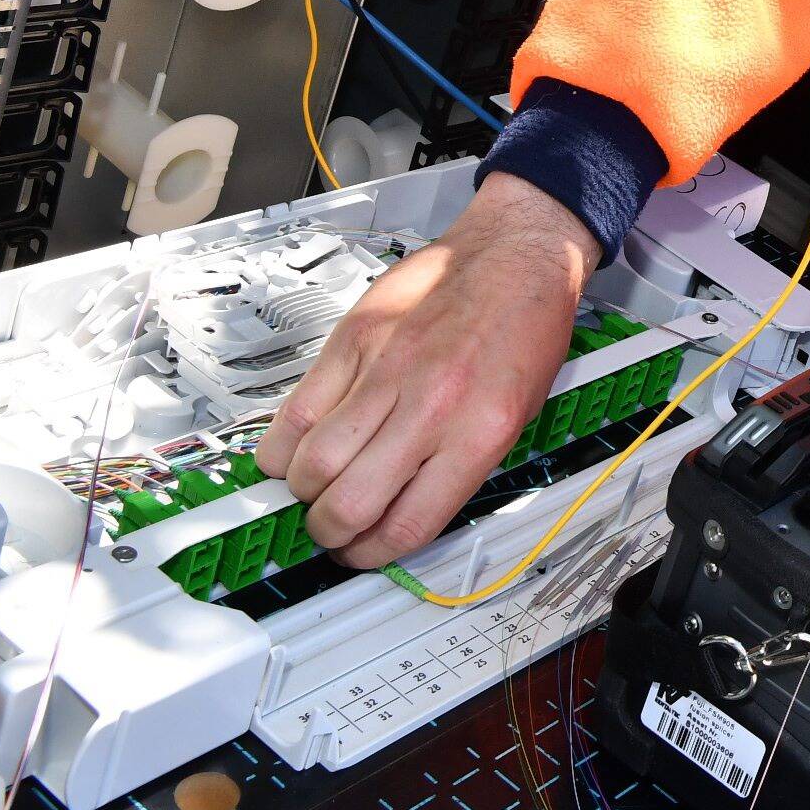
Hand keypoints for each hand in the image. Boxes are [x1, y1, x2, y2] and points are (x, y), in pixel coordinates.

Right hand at [257, 173, 599, 566]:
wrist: (516, 254)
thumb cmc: (525, 329)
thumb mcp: (519, 414)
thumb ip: (458, 467)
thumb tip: (401, 514)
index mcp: (479, 433)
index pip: (406, 525)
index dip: (372, 555)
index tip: (361, 555)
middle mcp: (429, 407)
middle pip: (346, 505)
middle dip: (330, 533)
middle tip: (332, 527)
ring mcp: (384, 371)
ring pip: (311, 464)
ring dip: (304, 492)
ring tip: (315, 489)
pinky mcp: (353, 340)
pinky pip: (296, 411)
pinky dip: (284, 445)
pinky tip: (295, 451)